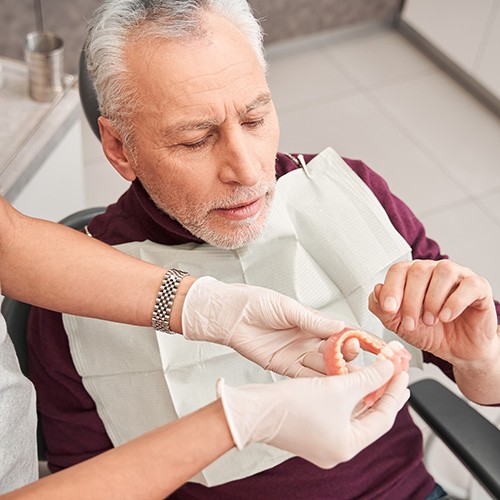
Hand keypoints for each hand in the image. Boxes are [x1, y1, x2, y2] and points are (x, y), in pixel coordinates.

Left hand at [182, 277, 345, 376]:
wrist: (230, 315)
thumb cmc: (255, 303)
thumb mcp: (287, 308)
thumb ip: (313, 321)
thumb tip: (340, 326)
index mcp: (312, 321)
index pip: (342, 331)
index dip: (359, 338)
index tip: (377, 345)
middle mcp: (308, 339)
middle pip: (336, 352)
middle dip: (349, 356)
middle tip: (359, 359)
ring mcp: (297, 354)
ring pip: (323, 367)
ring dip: (337, 373)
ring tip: (351, 377)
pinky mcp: (284, 367)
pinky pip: (305, 377)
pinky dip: (318, 382)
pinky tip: (330, 387)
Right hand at [217, 359, 408, 468]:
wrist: (253, 410)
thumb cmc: (290, 406)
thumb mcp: (338, 387)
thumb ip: (369, 377)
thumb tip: (390, 367)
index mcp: (348, 446)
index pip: (383, 417)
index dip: (394, 391)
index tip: (402, 372)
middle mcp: (337, 447)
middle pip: (369, 416)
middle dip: (382, 392)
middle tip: (395, 373)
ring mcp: (322, 439)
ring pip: (353, 413)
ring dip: (364, 391)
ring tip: (377, 372)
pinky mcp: (310, 429)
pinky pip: (338, 411)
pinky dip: (347, 395)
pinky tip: (351, 379)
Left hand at [368, 260, 498, 366]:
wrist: (457, 350)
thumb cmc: (430, 332)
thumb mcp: (399, 325)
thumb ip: (383, 309)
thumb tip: (376, 290)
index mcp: (413, 276)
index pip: (399, 269)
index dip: (391, 288)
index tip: (389, 308)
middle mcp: (434, 271)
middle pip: (419, 270)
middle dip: (411, 300)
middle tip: (412, 323)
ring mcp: (458, 276)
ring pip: (443, 272)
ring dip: (432, 300)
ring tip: (430, 320)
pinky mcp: (479, 288)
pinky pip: (469, 285)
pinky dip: (455, 302)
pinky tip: (447, 316)